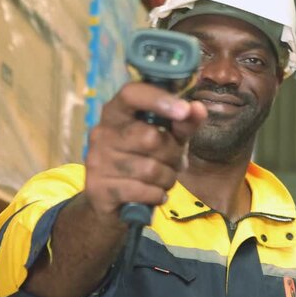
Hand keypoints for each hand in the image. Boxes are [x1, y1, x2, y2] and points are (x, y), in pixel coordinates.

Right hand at [84, 82, 207, 223]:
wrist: (110, 202)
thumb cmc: (142, 162)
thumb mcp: (167, 141)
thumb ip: (183, 125)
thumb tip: (199, 108)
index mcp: (116, 112)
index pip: (131, 94)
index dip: (159, 99)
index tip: (184, 110)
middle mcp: (102, 133)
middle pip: (151, 137)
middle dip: (172, 154)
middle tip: (173, 163)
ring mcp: (97, 161)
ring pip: (150, 169)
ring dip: (167, 179)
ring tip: (163, 180)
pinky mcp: (99, 189)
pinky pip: (143, 191)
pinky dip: (157, 196)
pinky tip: (153, 195)